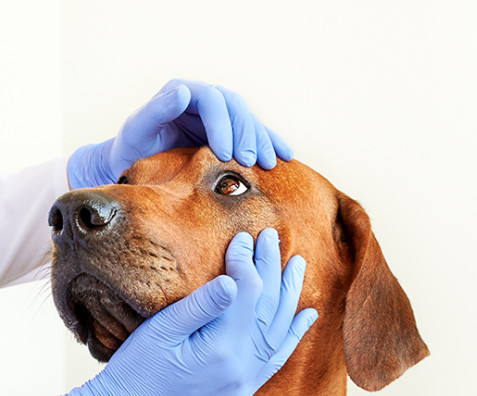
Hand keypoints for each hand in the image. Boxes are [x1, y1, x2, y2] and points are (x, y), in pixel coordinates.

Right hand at [60, 229, 316, 395]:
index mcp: (221, 348)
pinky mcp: (244, 389)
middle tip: (274, 238)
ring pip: (279, 329)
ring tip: (297, 265)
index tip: (242, 237)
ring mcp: (246, 381)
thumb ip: (203, 305)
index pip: (246, 292)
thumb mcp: (162, 331)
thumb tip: (235, 279)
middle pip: (267, 306)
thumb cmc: (137, 370)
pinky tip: (306, 315)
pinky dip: (293, 334)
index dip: (246, 261)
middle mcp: (243, 367)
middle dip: (272, 268)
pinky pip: (276, 358)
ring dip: (289, 295)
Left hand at [68, 79, 293, 188]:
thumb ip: (157, 110)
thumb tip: (184, 92)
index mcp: (185, 94)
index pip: (213, 101)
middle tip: (250, 162)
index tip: (225, 154)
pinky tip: (284, 155)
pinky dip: (270, 143)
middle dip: (246, 135)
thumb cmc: (134, 147)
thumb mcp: (138, 128)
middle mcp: (205, 101)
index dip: (223, 126)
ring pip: (249, 121)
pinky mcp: (228, 134)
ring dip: (262, 141)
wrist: (137, 164)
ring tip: (271, 163)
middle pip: (237, 109)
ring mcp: (219, 118)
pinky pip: (253, 135)